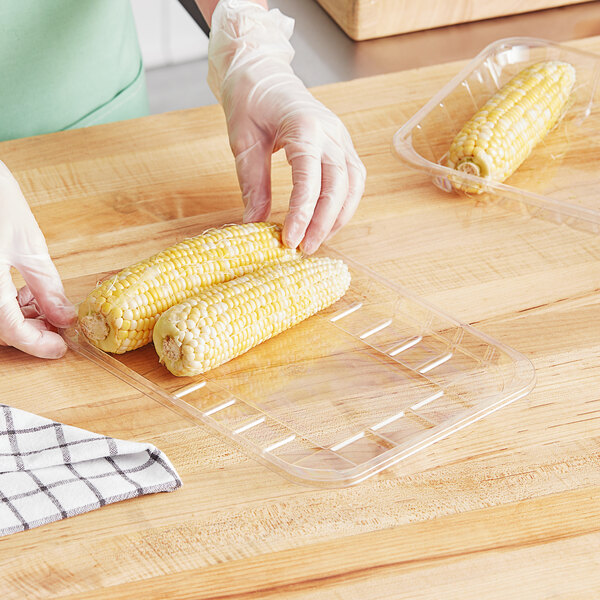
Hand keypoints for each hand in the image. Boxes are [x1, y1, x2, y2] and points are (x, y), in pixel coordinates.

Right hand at [0, 161, 75, 357]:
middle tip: (56, 324)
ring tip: (39, 303)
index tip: (61, 348)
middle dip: (28, 333)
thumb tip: (64, 318)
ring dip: (14, 320)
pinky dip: (1, 306)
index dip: (39, 344)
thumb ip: (46, 287)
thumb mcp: (28, 244)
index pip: (11, 331)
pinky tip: (17, 292)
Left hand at [207, 0, 365, 253]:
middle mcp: (331, 132)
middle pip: (339, 185)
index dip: (302, 212)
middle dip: (324, 222)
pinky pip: (353, 179)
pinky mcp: (343, 145)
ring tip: (316, 241)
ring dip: (338, 217)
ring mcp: (341, 138)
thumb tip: (253, 223)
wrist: (263, 73)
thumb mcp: (243, 142)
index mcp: (304, 126)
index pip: (309, 177)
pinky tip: (327, 222)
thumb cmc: (250, 102)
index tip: (290, 239)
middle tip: (304, 249)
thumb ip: (252, 183)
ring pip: (353, 185)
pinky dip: (344, 204)